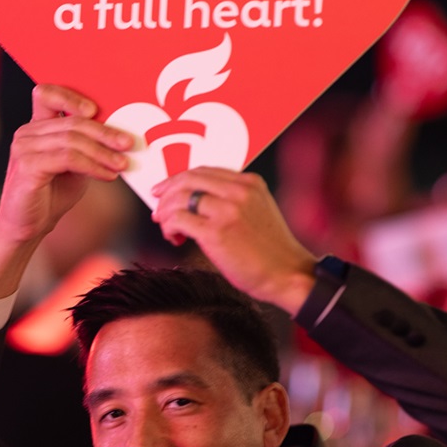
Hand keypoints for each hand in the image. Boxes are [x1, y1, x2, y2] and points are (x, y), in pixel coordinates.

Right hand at [0, 84, 132, 298]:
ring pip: (72, 140)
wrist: (28, 227)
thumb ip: (87, 148)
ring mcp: (24, 148)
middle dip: (105, 133)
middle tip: (129, 143)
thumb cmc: (52, 194)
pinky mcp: (27, 166)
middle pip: (72, 122)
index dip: (72, 98)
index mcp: (36, 127)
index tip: (98, 110)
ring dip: (103, 152)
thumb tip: (121, 138)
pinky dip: (92, 166)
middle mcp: (26, 133)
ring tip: (122, 164)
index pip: (47, 94)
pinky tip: (108, 175)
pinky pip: (68, 158)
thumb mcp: (74, 166)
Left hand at [151, 168, 316, 315]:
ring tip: (170, 231)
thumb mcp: (258, 212)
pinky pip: (178, 219)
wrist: (288, 275)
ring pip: (179, 198)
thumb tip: (193, 202)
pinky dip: (169, 228)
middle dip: (166, 193)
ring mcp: (228, 210)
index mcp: (250, 183)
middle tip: (158, 211)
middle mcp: (239, 191)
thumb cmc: (271, 252)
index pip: (203, 171)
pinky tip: (175, 239)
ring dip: (166, 214)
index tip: (165, 191)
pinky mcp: (216, 232)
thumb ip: (233, 200)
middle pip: (188, 179)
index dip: (178, 180)